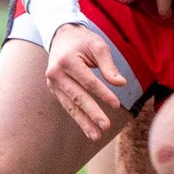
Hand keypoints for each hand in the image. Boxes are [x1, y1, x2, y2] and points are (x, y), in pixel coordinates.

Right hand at [46, 22, 128, 138]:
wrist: (61, 36)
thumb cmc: (83, 41)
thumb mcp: (98, 46)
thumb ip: (108, 65)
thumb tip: (121, 84)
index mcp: (67, 61)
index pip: (88, 81)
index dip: (103, 93)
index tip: (117, 105)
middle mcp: (56, 73)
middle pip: (78, 96)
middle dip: (92, 113)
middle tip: (106, 127)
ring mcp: (52, 83)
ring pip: (70, 105)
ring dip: (83, 122)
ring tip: (96, 136)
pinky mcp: (54, 89)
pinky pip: (67, 105)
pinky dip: (78, 117)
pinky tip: (88, 128)